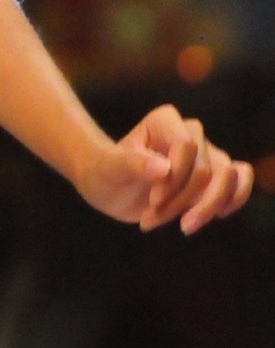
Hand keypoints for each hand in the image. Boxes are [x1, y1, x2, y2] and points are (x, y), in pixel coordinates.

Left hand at [78, 104, 253, 233]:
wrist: (111, 186)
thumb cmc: (108, 172)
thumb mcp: (111, 169)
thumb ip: (135, 164)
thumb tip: (164, 169)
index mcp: (164, 121)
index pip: (187, 146)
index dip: (175, 178)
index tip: (152, 200)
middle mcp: (190, 132)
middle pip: (206, 169)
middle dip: (181, 200)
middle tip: (151, 219)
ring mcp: (206, 152)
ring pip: (227, 178)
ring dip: (206, 208)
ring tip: (183, 227)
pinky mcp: (214, 175)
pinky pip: (240, 182)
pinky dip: (234, 200)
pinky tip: (217, 216)